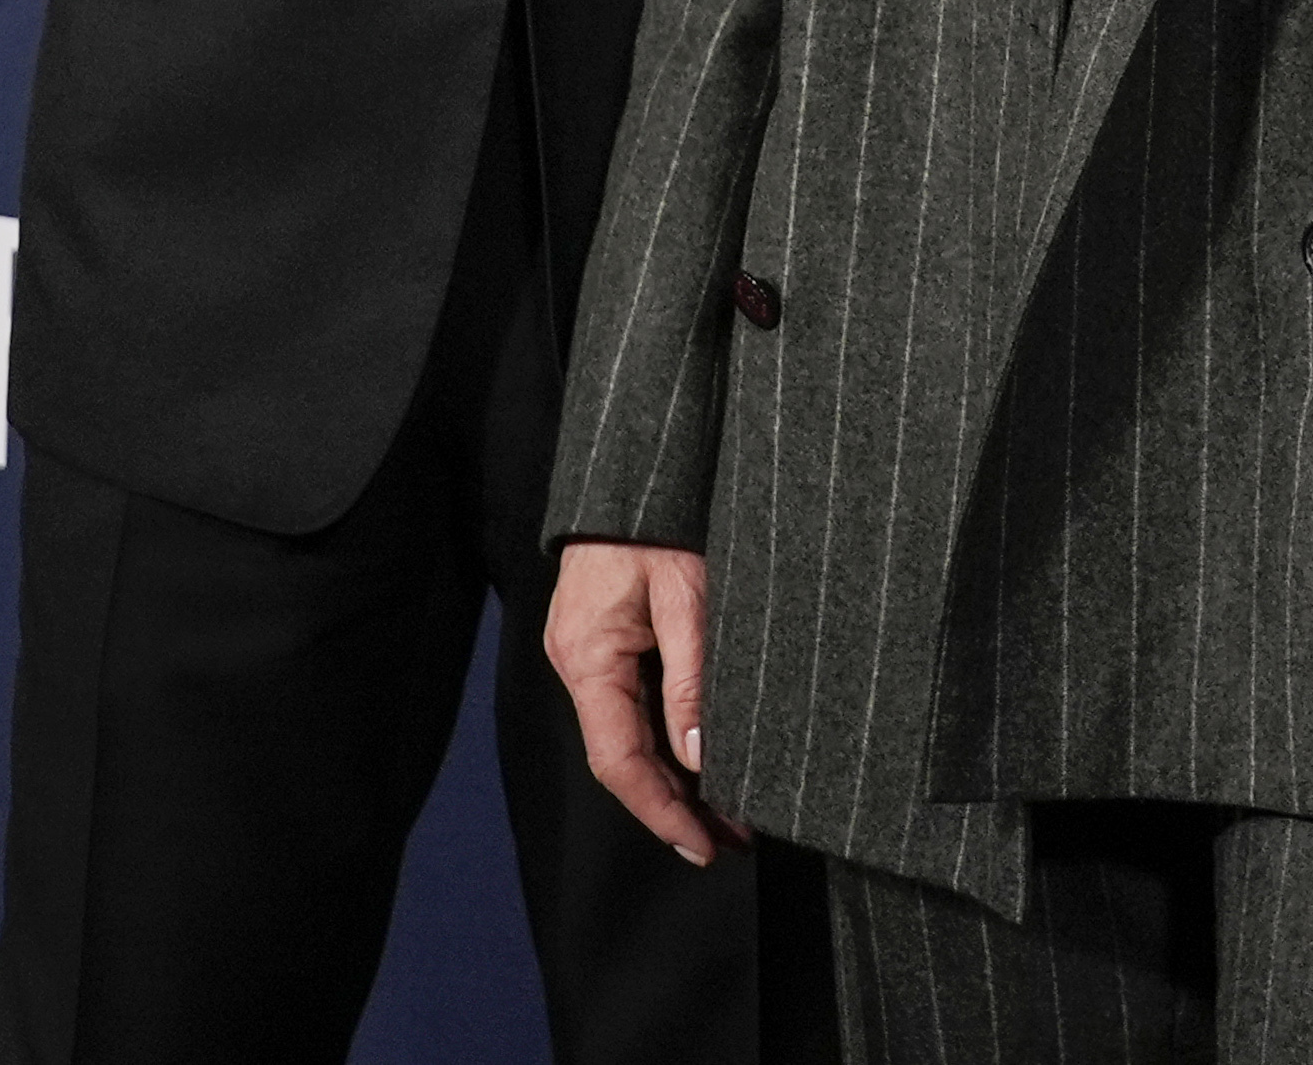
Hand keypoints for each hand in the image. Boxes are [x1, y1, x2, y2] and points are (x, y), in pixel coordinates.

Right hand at [542, 539, 727, 865]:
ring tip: (730, 812)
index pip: (619, 761)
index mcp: (589, 658)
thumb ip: (691, 676)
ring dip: (676, 775)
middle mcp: (580, 663)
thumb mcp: (687, 594)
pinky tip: (705, 754)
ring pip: (629, 734)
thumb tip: (699, 756)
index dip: (660, 812)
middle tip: (732, 840)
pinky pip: (633, 703)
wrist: (637, 465)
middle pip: (624, 756)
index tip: (701, 847)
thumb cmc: (660, 518)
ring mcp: (589, 652)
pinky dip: (668, 735)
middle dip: (675, 805)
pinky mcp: (607, 638)